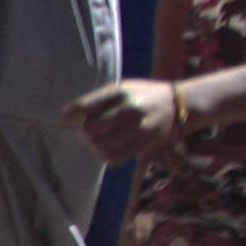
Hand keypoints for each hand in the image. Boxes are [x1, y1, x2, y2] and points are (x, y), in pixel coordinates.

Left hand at [68, 77, 182, 163]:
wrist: (178, 105)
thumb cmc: (143, 95)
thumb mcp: (123, 88)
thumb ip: (97, 100)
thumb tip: (67, 117)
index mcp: (120, 92)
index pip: (84, 106)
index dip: (71, 114)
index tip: (70, 117)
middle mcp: (128, 109)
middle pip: (89, 128)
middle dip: (87, 131)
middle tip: (95, 128)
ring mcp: (137, 128)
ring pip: (100, 145)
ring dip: (97, 144)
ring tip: (103, 138)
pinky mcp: (143, 144)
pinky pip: (114, 157)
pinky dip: (107, 155)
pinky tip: (112, 147)